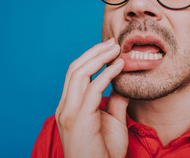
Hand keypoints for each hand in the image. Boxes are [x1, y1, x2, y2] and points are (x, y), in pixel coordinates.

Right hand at [55, 39, 128, 157]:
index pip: (76, 73)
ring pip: (78, 73)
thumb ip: (116, 101)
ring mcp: (69, 111)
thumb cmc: (104, 151)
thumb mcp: (113, 121)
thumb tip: (124, 83)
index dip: (91, 58)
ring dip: (98, 58)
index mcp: (70, 105)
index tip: (109, 48)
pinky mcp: (78, 118)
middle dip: (94, 52)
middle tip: (113, 42)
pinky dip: (106, 74)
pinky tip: (119, 66)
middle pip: (75, 68)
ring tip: (116, 49)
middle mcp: (65, 106)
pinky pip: (92, 88)